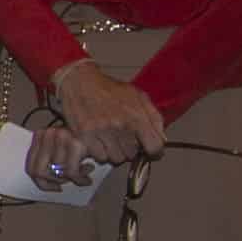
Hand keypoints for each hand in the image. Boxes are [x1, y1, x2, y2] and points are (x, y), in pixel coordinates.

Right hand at [37, 64, 167, 176]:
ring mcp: (101, 132)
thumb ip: (154, 117)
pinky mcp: (85, 136)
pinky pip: (98, 156)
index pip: (154, 147)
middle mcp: (120, 126)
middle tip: (124, 139)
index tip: (150, 150)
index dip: (154, 151)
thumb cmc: (110, 89)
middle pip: (132, 155)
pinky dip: (100, 152)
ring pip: (115, 159)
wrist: (79, 81)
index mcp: (136, 117)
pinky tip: (99, 141)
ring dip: (115, 152)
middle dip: (130, 149)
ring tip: (111, 141)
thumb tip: (162, 139)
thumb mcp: (138, 96)